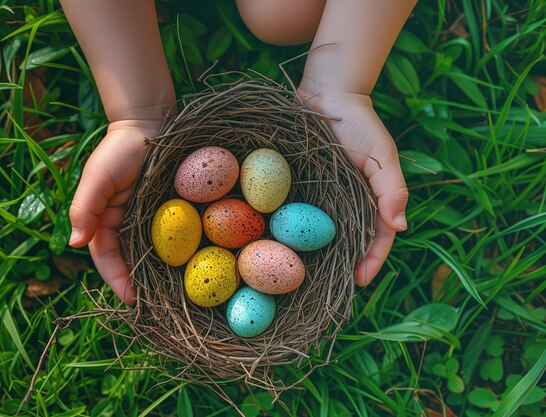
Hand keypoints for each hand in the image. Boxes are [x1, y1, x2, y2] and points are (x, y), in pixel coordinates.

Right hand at [68, 120, 159, 302]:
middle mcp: (124, 225)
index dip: (116, 279)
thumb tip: (73, 243)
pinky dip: (175, 253)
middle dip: (138, 284)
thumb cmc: (118, 151)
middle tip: (155, 307)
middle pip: (128, 261)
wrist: (148, 126)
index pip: (106, 258)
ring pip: (149, 254)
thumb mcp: (97, 177)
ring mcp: (146, 220)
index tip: (131, 299)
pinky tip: (186, 267)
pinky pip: (170, 237)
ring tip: (172, 295)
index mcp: (102, 221)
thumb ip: (84, 208)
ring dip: (156, 274)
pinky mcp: (168, 212)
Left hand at [297, 85, 408, 285]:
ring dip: (315, 255)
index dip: (371, 261)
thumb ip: (393, 188)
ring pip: (320, 233)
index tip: (360, 282)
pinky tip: (281, 246)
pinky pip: (296, 213)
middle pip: (347, 242)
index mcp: (371, 199)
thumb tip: (401, 227)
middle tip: (328, 290)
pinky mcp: (299, 187)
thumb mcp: (382, 155)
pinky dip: (292, 231)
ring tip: (303, 277)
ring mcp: (322, 197)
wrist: (326, 94)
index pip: (377, 238)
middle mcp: (346, 203)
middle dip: (341, 266)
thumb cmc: (359, 123)